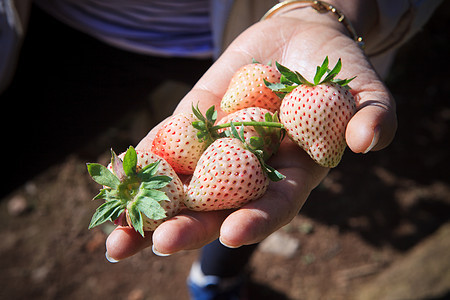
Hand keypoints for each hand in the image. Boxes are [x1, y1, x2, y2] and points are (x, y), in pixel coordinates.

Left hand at [105, 7, 396, 259]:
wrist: (294, 40)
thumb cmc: (333, 68)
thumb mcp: (363, 88)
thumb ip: (376, 113)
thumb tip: (369, 141)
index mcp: (291, 172)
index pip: (275, 203)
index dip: (258, 219)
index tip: (233, 233)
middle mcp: (251, 170)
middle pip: (220, 207)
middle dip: (191, 227)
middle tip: (160, 243)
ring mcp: (217, 150)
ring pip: (184, 187)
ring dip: (151, 211)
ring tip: (118, 239)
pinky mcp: (192, 126)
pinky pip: (164, 147)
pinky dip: (140, 164)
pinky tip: (113, 181)